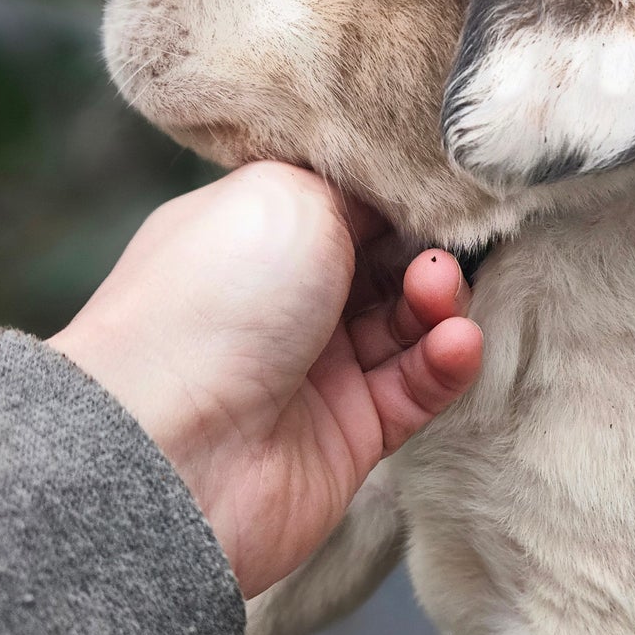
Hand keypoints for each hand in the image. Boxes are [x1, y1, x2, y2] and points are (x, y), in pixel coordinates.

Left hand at [48, 162, 481, 597]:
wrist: (177, 447)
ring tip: (438, 294)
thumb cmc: (217, 301)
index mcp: (256, 233)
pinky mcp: (352, 431)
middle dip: (424, 249)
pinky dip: (446, 361)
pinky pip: (418, 387)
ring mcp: (317, 366)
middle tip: (437, 249)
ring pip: (409, 323)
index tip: (443, 188)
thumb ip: (354, 187)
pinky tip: (457, 343)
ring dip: (439, 302)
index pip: (347, 203)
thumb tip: (401, 196)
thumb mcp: (286, 196)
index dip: (398, 195)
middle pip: (386, 262)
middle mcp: (285, 298)